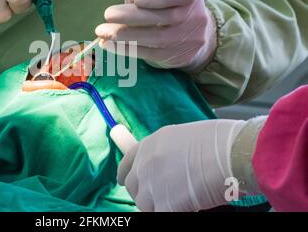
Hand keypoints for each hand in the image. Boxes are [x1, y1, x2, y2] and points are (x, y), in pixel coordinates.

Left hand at [96, 0, 216, 72]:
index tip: (137, 0)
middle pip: (161, 18)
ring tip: (102, 32)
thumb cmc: (172, 7)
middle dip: (131, 16)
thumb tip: (126, 3)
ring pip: (152, 38)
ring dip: (123, 35)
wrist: (197, 36)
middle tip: (108, 14)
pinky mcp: (172, 57)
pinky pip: (146, 53)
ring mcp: (184, 40)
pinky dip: (125, 49)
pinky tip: (108, 44)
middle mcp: (192, 19)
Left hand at [117, 119, 246, 211]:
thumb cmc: (219, 141)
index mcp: (150, 143)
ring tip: (178, 203)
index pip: (127, 162)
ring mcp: (152, 185)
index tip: (123, 181)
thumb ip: (169, 152)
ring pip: (145, 205)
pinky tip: (186, 209)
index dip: (125, 174)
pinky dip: (170, 213)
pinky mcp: (163, 205)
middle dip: (144, 193)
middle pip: (133, 186)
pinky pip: (158, 214)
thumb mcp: (184, 137)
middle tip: (160, 198)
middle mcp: (145, 163)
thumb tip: (170, 166)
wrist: (229, 152)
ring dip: (158, 206)